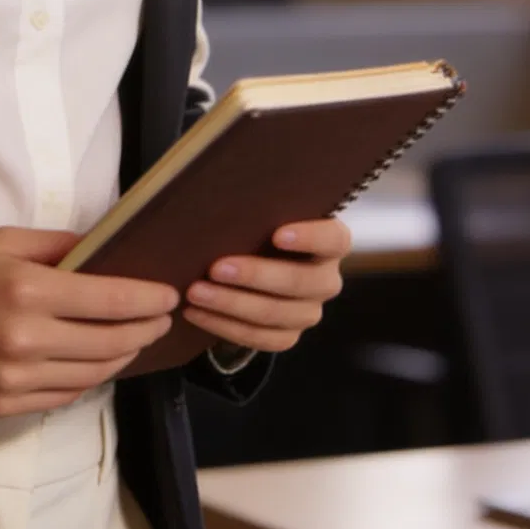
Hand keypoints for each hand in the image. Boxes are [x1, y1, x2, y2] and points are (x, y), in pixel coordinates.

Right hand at [0, 225, 178, 416]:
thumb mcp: (0, 241)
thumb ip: (57, 245)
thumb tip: (108, 249)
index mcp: (26, 291)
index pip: (112, 300)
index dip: (150, 299)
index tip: (169, 295)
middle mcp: (25, 340)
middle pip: (113, 342)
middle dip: (146, 329)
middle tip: (161, 318)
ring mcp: (15, 380)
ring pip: (95, 374)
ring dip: (123, 356)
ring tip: (134, 339)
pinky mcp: (5, 406)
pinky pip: (66, 396)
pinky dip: (89, 378)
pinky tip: (95, 361)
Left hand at [181, 216, 351, 353]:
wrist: (250, 267)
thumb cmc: (256, 229)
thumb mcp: (262, 215)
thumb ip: (257, 207)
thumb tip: (222, 190)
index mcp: (330, 244)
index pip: (333, 239)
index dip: (310, 238)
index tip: (277, 235)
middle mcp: (325, 280)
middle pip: (300, 282)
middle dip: (255, 276)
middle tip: (216, 268)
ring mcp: (308, 312)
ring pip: (276, 314)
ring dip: (232, 304)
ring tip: (196, 292)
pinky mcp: (288, 336)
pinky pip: (261, 338)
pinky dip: (225, 327)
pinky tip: (196, 313)